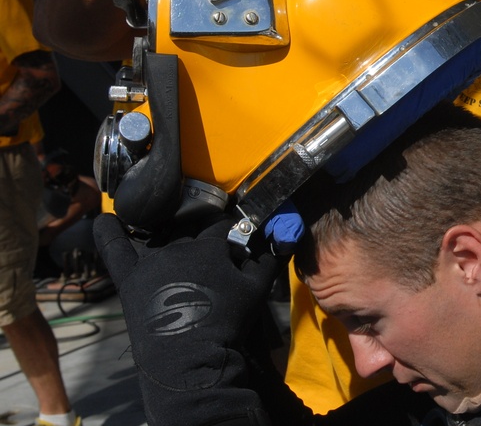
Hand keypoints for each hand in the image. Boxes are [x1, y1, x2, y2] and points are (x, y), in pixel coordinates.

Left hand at [94, 212, 282, 424]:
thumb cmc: (226, 323)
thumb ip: (266, 261)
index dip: (230, 232)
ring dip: (164, 230)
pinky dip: (107, 232)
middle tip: (206, 248)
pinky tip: (107, 218)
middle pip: (189, 229)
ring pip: (158, 235)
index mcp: (209, 246)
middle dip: (199, 231)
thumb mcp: (256, 290)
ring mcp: (150, 262)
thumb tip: (277, 243)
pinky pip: (114, 249)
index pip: (221, 227)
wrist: (190, 359)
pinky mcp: (129, 279)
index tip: (234, 240)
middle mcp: (178, 247)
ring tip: (170, 234)